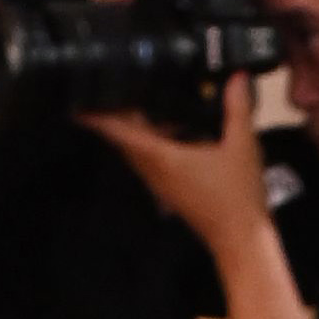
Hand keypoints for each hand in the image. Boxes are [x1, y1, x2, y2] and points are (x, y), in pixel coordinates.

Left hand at [78, 53, 268, 245]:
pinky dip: (152, 141)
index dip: (96, 117)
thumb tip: (235, 76)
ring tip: (140, 100)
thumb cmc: (238, 200)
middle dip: (115, 113)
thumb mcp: (242, 147)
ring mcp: (161, 183)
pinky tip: (172, 128)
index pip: (119, 132)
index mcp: (162, 158)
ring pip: (136, 149)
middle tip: (112, 87)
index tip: (76, 103)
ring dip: (134, 127)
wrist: (241, 242)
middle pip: (123, 137)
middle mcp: (154, 171)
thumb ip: (237, 109)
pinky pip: (151, 160)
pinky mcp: (171, 190)